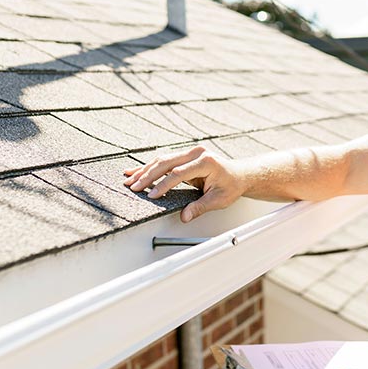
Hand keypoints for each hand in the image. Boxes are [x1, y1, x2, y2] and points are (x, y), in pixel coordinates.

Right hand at [123, 146, 244, 222]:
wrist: (239, 175)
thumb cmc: (231, 186)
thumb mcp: (219, 200)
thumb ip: (200, 207)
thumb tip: (185, 216)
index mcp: (206, 162)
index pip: (178, 173)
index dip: (163, 185)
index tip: (152, 195)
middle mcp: (197, 153)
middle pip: (166, 163)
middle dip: (147, 175)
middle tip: (133, 187)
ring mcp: (190, 152)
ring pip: (162, 159)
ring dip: (145, 170)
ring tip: (129, 180)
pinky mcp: (185, 155)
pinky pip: (165, 160)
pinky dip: (150, 167)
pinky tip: (136, 172)